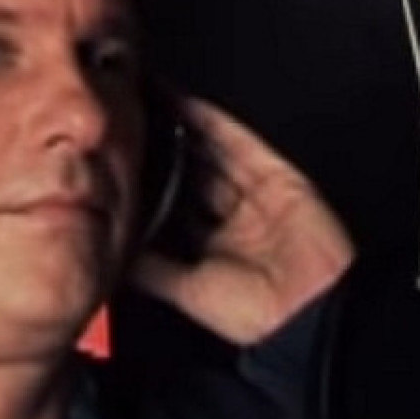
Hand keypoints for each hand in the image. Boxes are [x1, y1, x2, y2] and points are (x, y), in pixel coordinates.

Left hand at [130, 97, 353, 344]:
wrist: (304, 309)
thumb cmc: (252, 314)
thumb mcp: (184, 291)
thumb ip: (151, 267)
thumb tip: (115, 249)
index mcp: (207, 250)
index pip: (171, 206)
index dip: (147, 184)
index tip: (118, 162)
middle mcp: (229, 221)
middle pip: (189, 174)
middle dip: (161, 152)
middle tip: (127, 123)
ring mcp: (252, 197)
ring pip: (211, 153)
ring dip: (181, 130)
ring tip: (148, 105)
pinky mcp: (276, 177)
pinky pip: (239, 142)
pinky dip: (212, 122)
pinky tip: (185, 105)